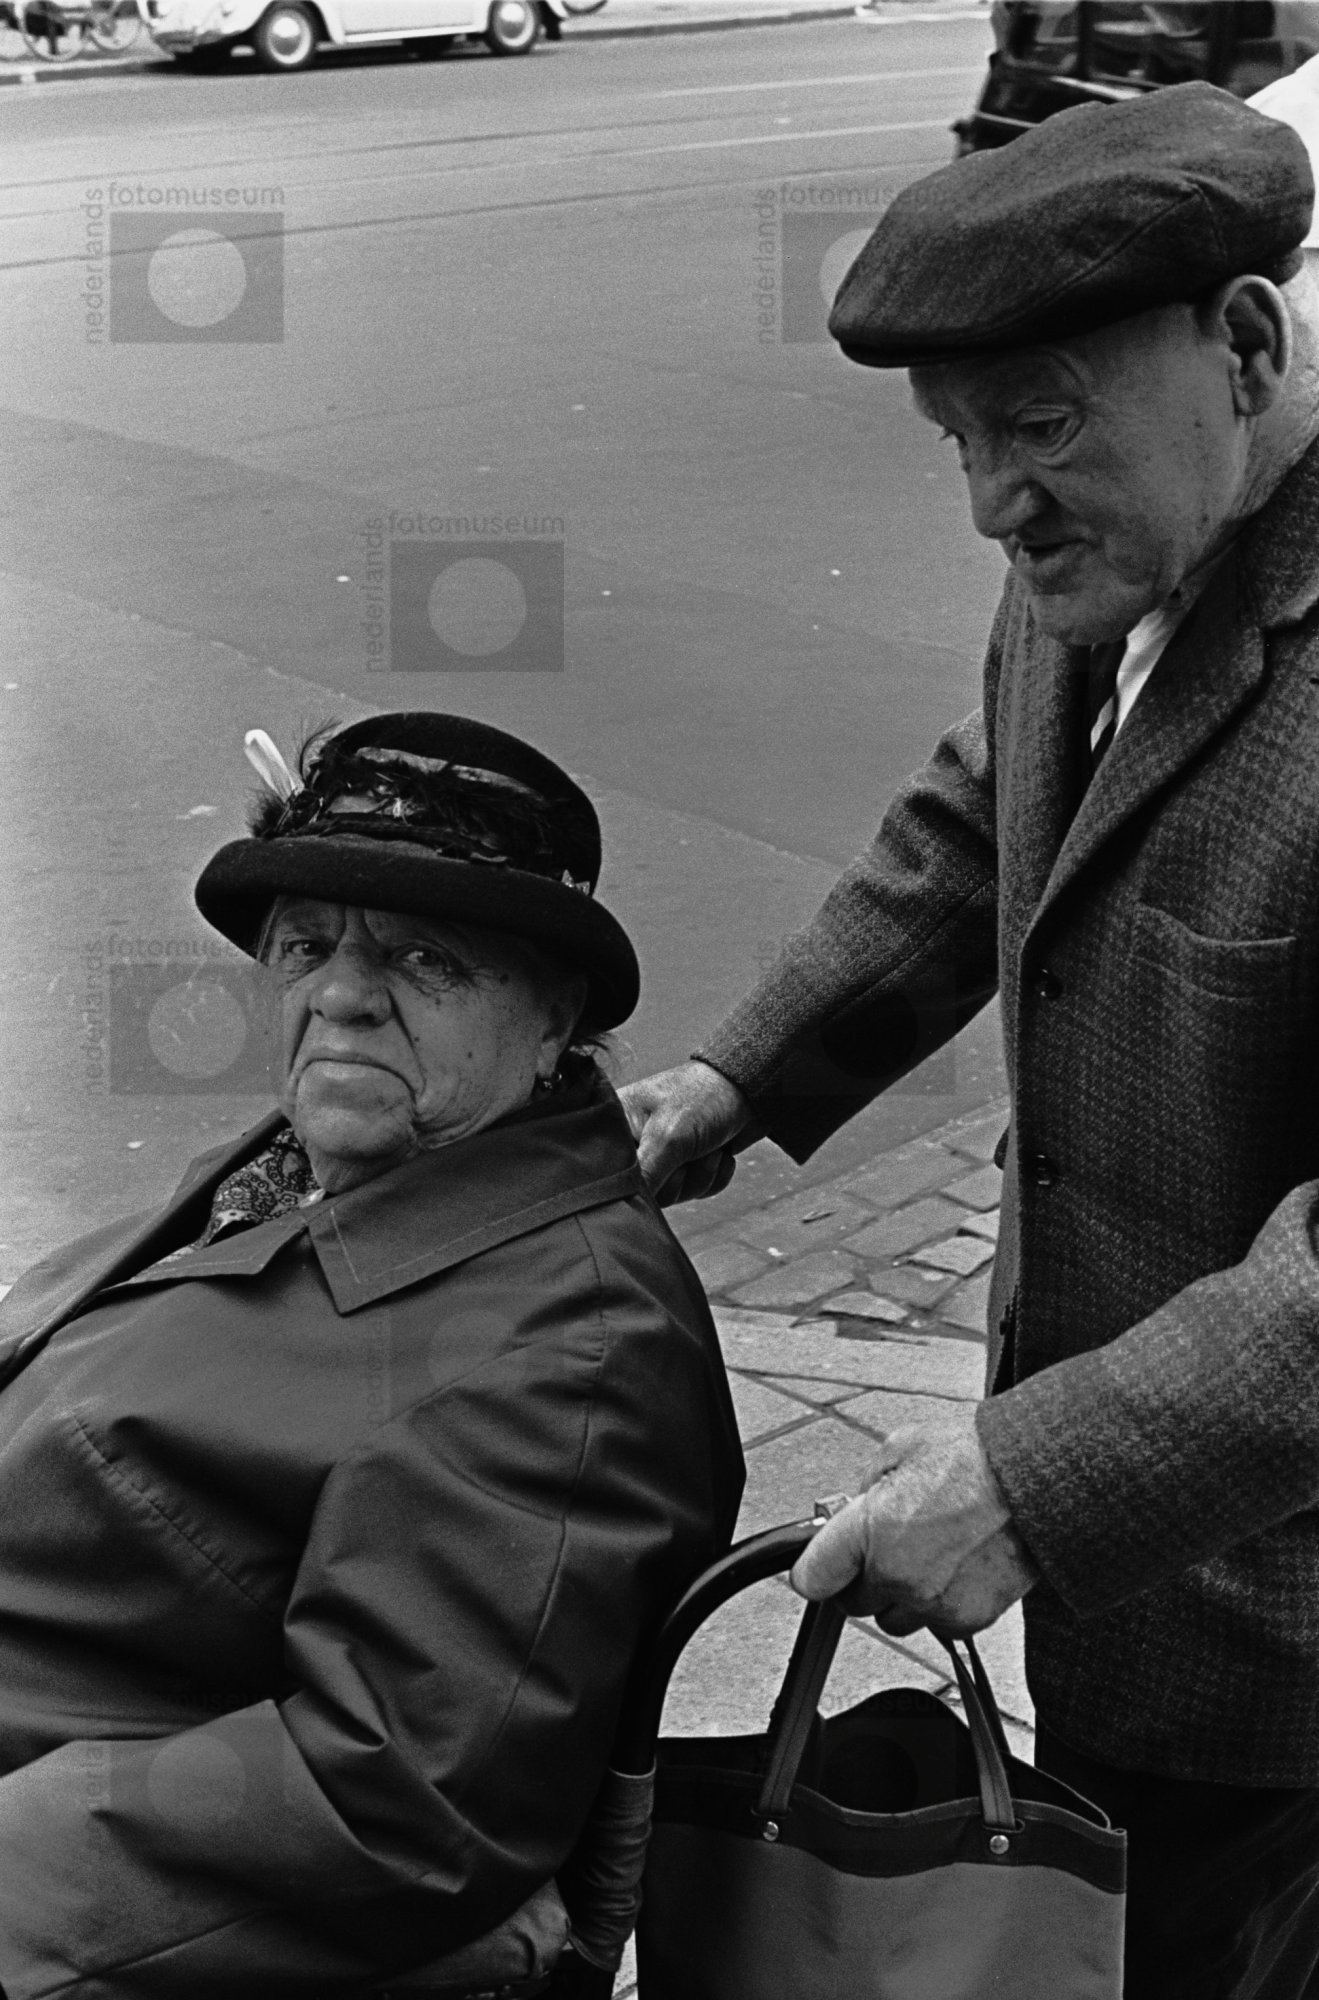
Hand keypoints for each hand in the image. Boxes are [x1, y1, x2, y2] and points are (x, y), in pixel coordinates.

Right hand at [618, 1060, 755, 1205]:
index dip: (639, 1177)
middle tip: (691, 1148)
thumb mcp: (669, 1136)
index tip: (662, 1162)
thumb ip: (644, 1174)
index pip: (612, 1173)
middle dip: (680, 1175)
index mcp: (616, 1126)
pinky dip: (714, 1175)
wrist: (750, 1089)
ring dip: (701, 1174)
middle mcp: (635, 1143)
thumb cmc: (703, 1098)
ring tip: (710, 1145)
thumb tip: (622, 1205)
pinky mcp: (687, 1165)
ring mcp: (662, 1156)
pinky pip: (698, 1191)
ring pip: (676, 1194)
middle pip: (647, 1192)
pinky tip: (720, 1151)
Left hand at [789, 1405, 1035, 1638]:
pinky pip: (937, 1624)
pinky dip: (942, 1604)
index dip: (815, 1571)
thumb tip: (853, 1510)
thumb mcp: (899, 1448)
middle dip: (864, 1578)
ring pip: (895, 1620)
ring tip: (927, 1556)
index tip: (822, 1567)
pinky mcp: (966, 1619)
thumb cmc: (974, 1459)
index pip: (812, 1578)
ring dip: (902, 1596)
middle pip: (853, 1604)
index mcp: (868, 1531)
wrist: (1035, 1481)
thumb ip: (866, 1488)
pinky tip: (956, 1568)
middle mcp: (895, 1574)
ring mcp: (931, 1602)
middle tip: (886, 1549)